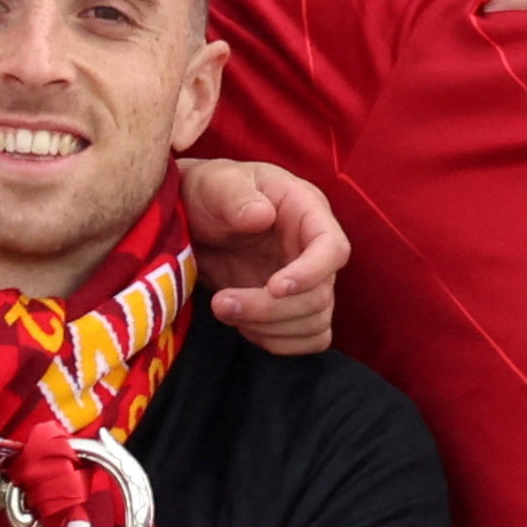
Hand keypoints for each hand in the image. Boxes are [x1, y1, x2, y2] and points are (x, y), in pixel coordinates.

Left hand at [181, 154, 344, 355]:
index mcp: (307, 211)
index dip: (311, 274)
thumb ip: (235, 196)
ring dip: (271, 329)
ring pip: (316, 322)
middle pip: (322, 295)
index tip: (273, 287)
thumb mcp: (215, 184)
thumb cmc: (209, 192)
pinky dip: (278, 342)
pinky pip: (309, 338)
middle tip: (222, 304)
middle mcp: (315, 249)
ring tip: (226, 310)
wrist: (194, 219)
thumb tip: (262, 215)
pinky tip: (245, 326)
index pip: (333, 248)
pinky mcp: (294, 307)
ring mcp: (307, 281)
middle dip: (271, 309)